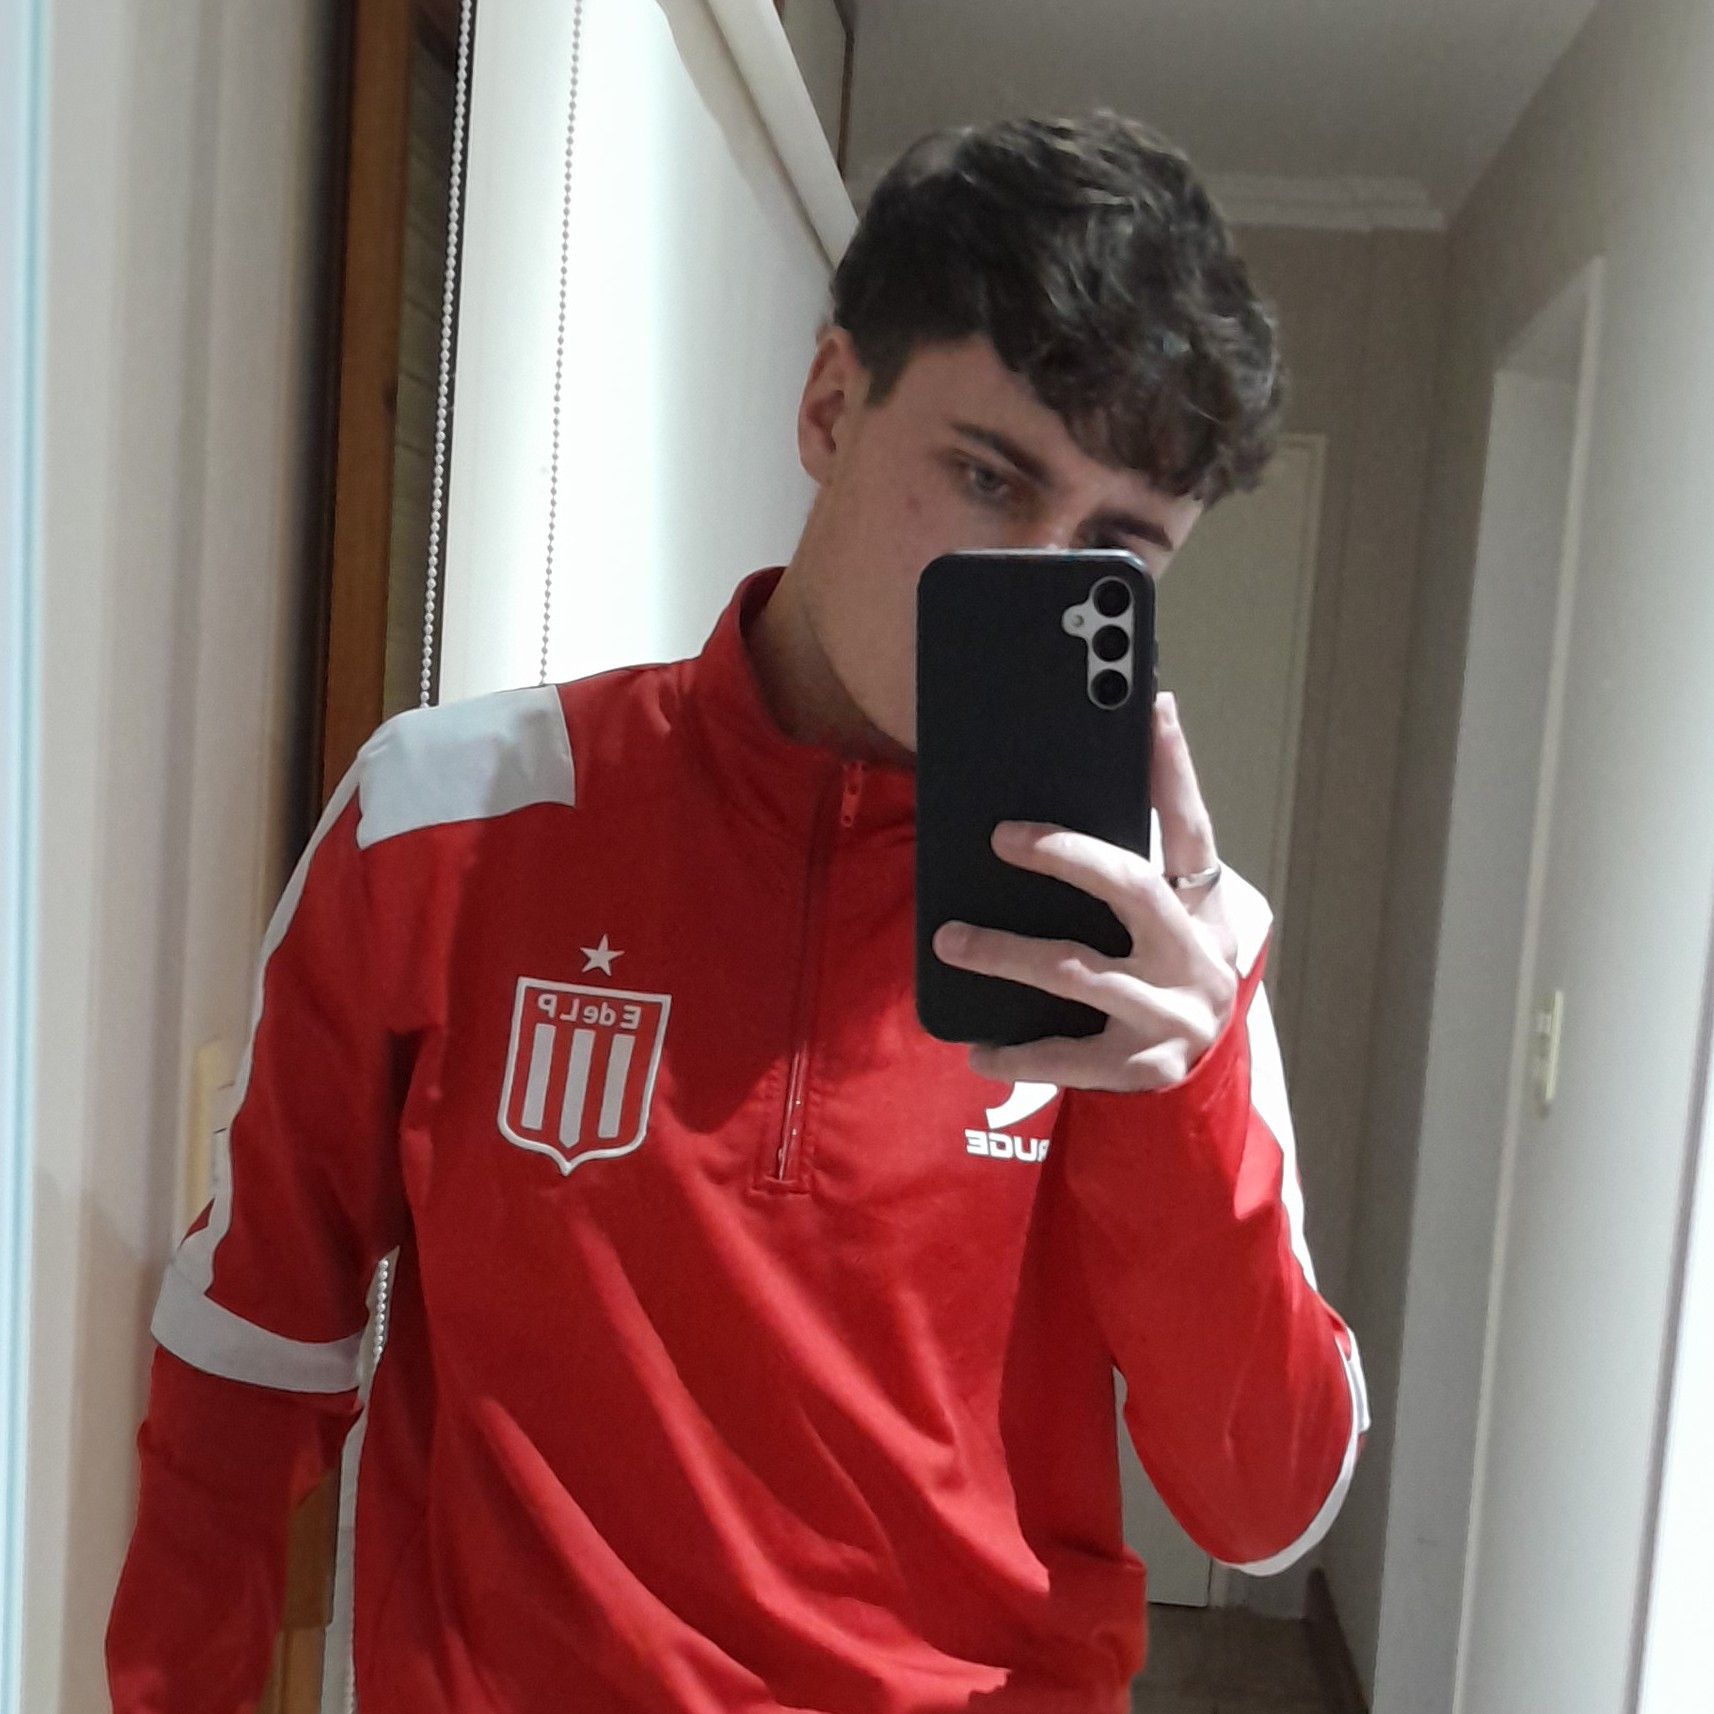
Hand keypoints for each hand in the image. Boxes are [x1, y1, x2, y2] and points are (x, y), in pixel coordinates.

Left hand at [931, 693, 1240, 1092]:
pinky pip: (1066, 1056)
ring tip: (949, 939)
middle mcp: (1198, 957)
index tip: (1152, 702)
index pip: (1193, 827)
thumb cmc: (1162, 985)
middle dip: (1066, 856)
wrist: (1200, 1089)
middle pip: (1134, 887)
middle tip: (1001, 837)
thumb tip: (1037, 818)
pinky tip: (976, 1047)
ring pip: (1076, 971)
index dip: (1175, 767)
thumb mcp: (1164, 931)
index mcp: (1206, 912)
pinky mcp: (1141, 1068)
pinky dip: (1016, 1051)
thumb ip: (1125, 884)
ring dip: (1005, 952)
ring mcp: (1172, 1015)